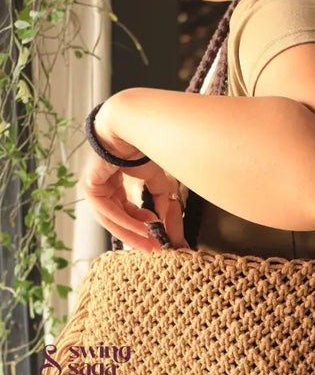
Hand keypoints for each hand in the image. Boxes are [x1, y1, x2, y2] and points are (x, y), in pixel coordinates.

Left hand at [81, 100, 188, 251]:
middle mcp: (101, 187)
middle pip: (116, 219)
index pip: (122, 211)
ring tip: (148, 241)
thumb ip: (159, 198)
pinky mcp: (91, 186)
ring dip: (131, 232)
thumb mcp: (155, 179)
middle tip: (152, 248)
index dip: (139, 226)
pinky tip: (143, 228)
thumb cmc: (140, 146)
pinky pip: (108, 211)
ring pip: (111, 219)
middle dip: (135, 235)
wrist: (130, 127)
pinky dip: (126, 222)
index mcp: (112, 184)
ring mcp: (93, 187)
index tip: (155, 236)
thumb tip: (163, 216)